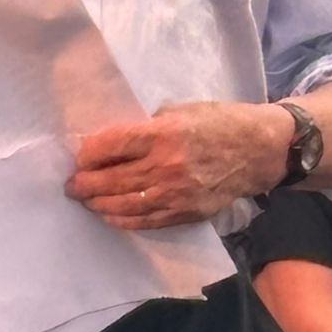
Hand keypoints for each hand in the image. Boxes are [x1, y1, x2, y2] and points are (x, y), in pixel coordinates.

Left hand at [65, 100, 293, 228]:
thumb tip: (112, 142)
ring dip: (98, 204)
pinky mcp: (186, 212)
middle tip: (71, 185)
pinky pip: (146, 221)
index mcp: (163, 134)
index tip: (79, 157)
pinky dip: (122, 219)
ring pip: (125, 205)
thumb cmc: (218, 122)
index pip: (110, 146)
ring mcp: (177, 193)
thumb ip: (146, 126)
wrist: (259, 150)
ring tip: (85, 200)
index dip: (88, 154)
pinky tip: (109, 214)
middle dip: (85, 183)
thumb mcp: (179, 110)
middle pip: (112, 179)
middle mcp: (167, 166)